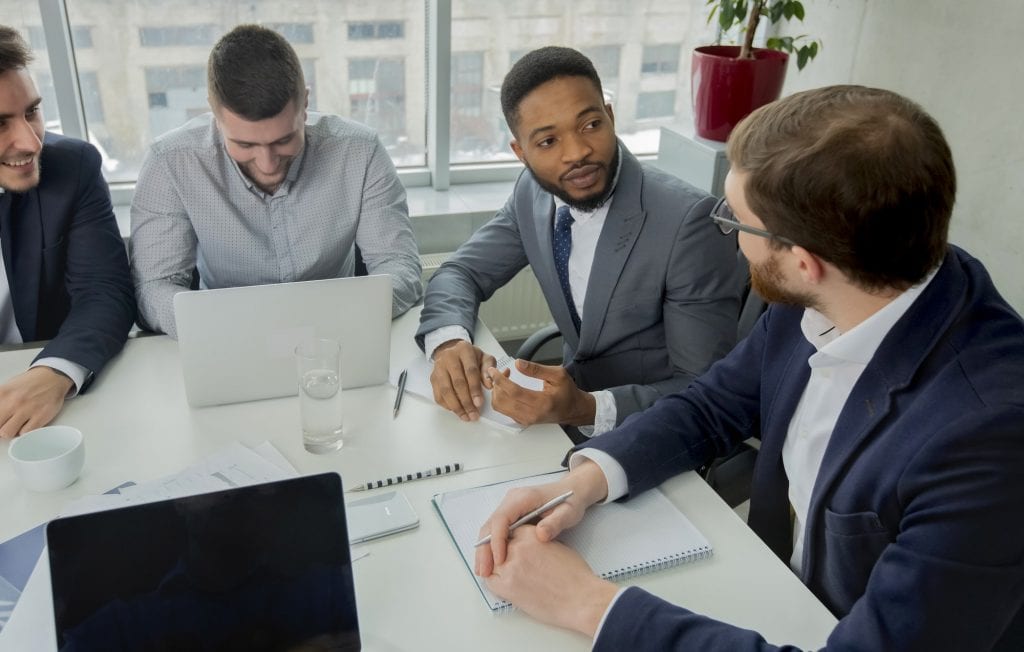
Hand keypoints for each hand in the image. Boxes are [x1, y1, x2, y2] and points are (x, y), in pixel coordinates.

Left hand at [0, 367, 73, 438]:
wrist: (52, 377)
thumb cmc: (30, 383)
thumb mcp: (7, 388)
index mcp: (2, 393)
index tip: (1, 419)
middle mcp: (13, 401)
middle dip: (0, 426)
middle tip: (5, 424)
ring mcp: (27, 409)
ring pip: (7, 433)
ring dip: (11, 431)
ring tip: (15, 425)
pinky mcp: (40, 416)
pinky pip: (25, 433)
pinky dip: (25, 431)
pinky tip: (27, 424)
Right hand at [430, 340, 495, 421]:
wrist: (452, 351)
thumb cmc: (471, 357)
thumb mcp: (484, 358)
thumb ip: (489, 369)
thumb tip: (489, 385)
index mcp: (464, 350)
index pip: (470, 371)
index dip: (475, 389)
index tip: (479, 403)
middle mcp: (449, 357)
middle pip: (457, 383)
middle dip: (466, 401)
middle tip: (473, 414)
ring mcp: (439, 368)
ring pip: (446, 390)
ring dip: (456, 406)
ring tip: (466, 416)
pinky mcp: (433, 378)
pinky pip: (438, 395)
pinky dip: (447, 405)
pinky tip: (457, 411)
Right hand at [475, 459, 607, 577]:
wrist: (573, 491)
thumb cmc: (571, 501)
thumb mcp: (568, 513)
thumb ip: (555, 523)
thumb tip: (540, 535)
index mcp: (523, 498)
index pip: (501, 519)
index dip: (497, 540)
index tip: (499, 560)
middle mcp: (511, 500)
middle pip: (490, 525)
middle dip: (485, 549)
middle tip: (483, 571)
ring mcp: (509, 507)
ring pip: (490, 529)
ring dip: (485, 550)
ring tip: (484, 571)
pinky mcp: (511, 515)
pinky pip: (496, 531)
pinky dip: (492, 547)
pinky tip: (493, 563)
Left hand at [485, 525, 618, 636]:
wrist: (580, 598)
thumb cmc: (575, 575)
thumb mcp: (556, 546)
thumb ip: (537, 541)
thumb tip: (528, 546)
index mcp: (531, 534)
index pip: (510, 531)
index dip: (510, 540)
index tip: (510, 547)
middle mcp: (518, 547)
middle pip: (499, 546)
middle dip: (501, 553)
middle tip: (507, 562)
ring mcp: (510, 567)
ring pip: (492, 563)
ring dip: (496, 567)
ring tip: (507, 574)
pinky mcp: (507, 587)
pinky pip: (490, 581)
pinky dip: (493, 582)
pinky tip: (503, 584)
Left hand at [487, 359, 595, 426]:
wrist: (572, 409)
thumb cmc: (567, 392)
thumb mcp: (558, 375)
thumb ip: (536, 369)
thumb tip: (518, 363)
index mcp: (542, 403)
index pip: (514, 392)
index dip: (501, 380)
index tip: (494, 371)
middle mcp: (532, 415)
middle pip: (503, 401)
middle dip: (497, 384)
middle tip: (501, 372)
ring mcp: (526, 420)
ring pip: (500, 407)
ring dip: (497, 391)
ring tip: (504, 379)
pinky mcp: (522, 421)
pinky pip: (504, 410)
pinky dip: (500, 398)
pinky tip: (506, 388)